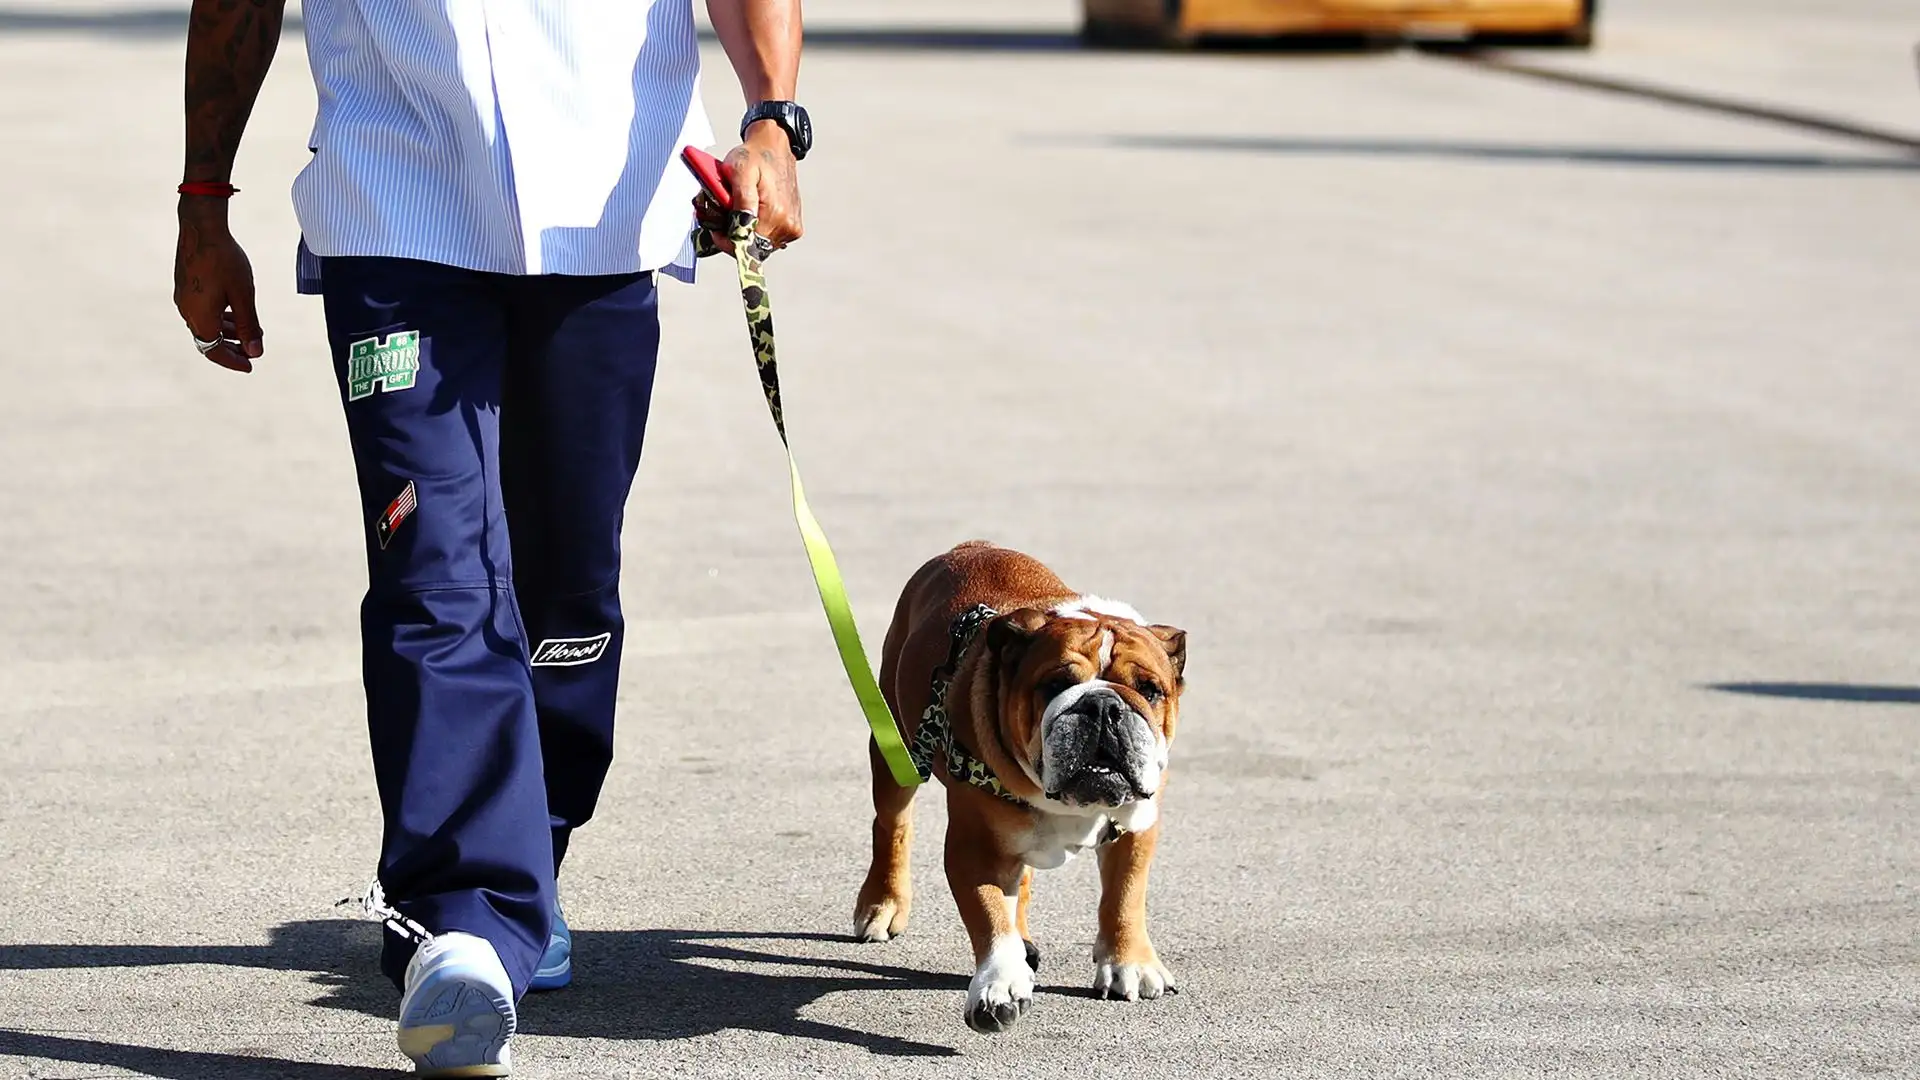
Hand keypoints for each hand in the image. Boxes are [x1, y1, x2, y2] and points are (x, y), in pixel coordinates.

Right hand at [173, 199, 261, 372]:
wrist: (201, 227)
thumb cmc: (225, 261)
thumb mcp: (243, 296)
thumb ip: (249, 326)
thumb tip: (255, 352)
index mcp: (200, 318)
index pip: (214, 352)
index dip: (233, 361)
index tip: (251, 365)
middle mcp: (186, 311)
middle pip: (208, 340)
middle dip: (232, 348)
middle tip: (253, 352)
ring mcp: (183, 298)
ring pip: (205, 325)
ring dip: (227, 331)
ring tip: (250, 331)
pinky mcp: (184, 286)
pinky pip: (201, 311)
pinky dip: (218, 317)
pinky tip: (234, 311)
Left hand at [716, 121, 802, 252]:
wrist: (774, 148)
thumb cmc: (754, 157)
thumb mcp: (740, 171)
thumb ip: (741, 200)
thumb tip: (740, 228)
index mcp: (776, 214)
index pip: (745, 246)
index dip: (725, 241)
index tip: (716, 228)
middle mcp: (787, 225)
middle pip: (752, 248)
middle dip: (734, 235)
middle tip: (724, 213)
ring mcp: (792, 228)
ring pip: (759, 245)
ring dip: (744, 232)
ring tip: (738, 209)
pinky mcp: (793, 228)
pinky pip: (768, 239)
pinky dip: (756, 229)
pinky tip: (752, 212)